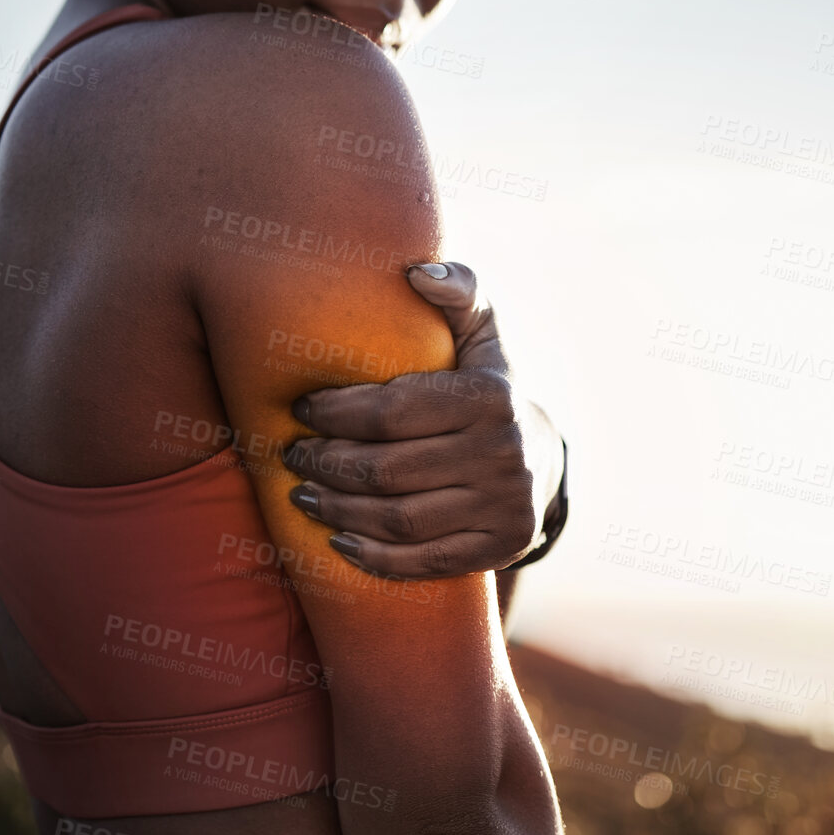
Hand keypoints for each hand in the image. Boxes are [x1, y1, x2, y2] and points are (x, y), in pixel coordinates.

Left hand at [282, 261, 561, 577]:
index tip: (300, 408)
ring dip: (337, 510)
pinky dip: (373, 556)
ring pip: (397, 519)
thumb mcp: (483, 332)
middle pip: (386, 469)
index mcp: (491, 396)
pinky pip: (424, 562)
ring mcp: (504, 506)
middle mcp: (503, 454)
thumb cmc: (489, 385)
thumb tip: (417, 272)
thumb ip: (460, 290)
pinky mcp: (500, 548)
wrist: (542, 457)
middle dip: (325, 463)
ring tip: (303, 493)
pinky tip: (338, 540)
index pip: (390, 411)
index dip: (335, 413)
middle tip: (291, 455)